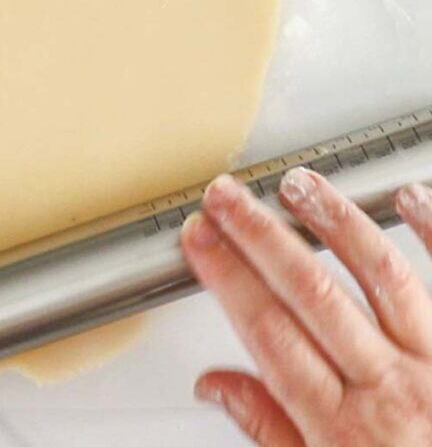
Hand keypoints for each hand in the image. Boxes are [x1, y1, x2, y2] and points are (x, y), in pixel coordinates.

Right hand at [182, 169, 431, 445]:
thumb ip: (268, 430)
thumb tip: (214, 385)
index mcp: (342, 426)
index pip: (267, 332)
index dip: (226, 277)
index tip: (200, 240)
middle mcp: (390, 388)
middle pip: (312, 294)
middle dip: (260, 236)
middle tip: (225, 197)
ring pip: (381, 276)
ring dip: (334, 222)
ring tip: (297, 184)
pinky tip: (406, 196)